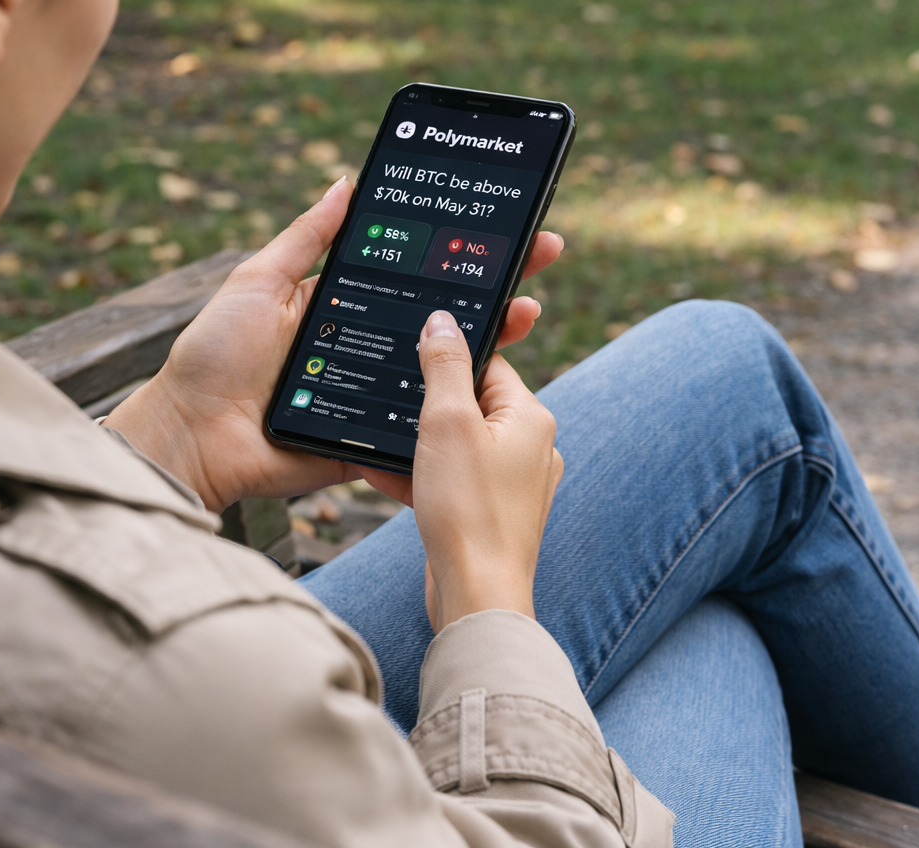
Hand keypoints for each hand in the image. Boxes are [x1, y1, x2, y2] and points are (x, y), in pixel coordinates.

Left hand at [105, 178, 563, 510]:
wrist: (192, 435)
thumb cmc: (214, 354)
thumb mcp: (259, 281)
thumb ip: (306, 237)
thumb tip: (346, 180)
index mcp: (346, 305)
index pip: (415, 273)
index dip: (458, 252)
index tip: (503, 226)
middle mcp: (369, 346)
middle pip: (444, 318)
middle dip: (495, 289)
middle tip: (539, 261)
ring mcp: (376, 394)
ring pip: (444, 370)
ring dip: (491, 344)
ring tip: (523, 316)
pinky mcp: (374, 439)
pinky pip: (422, 427)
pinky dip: (457, 413)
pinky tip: (492, 388)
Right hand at [367, 311, 563, 632]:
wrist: (476, 595)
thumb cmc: (468, 510)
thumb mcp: (448, 422)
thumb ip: (445, 366)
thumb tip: (443, 322)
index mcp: (531, 418)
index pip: (489, 364)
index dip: (447, 363)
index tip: (412, 365)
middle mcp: (532, 448)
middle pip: (471, 404)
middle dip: (428, 409)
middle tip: (395, 413)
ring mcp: (514, 485)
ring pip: (458, 445)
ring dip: (419, 446)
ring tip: (386, 450)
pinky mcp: (492, 515)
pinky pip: (453, 481)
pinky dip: (423, 477)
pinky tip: (387, 479)